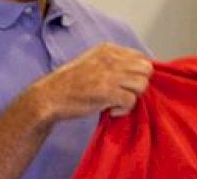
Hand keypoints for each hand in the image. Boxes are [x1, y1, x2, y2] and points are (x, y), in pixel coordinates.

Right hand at [20, 44, 152, 121]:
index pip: (140, 57)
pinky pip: (131, 101)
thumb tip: (135, 73)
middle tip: (124, 94)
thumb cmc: (69, 83)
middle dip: (138, 84)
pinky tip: (111, 111)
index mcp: (107, 49)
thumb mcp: (92, 62)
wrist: (50, 97)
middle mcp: (111, 58)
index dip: (137, 73)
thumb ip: (112, 63)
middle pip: (146, 70)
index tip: (126, 84)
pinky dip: (124, 110)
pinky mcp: (108, 92)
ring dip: (132, 97)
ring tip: (116, 102)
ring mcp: (110, 75)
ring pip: (142, 85)